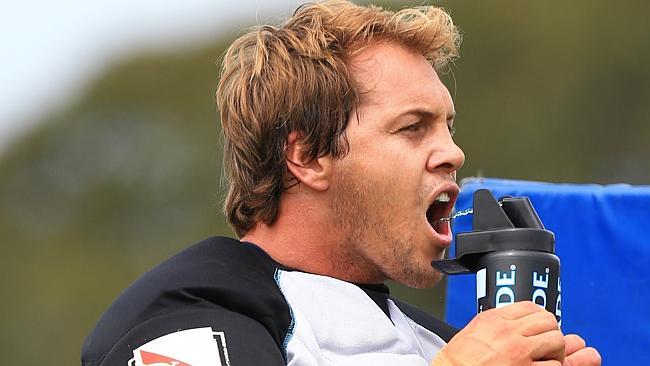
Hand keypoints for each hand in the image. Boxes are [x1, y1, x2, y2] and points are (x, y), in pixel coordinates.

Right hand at [431, 301, 599, 365]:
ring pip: (556, 340)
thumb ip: (496, 322)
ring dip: (555, 350)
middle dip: (550, 332)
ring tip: (546, 357)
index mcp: (495, 319)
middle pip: (547, 320)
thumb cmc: (458, 359)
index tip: (538, 326)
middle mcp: (508, 332)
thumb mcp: (475, 329)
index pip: (530, 307)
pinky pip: (553, 364)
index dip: (539, 316)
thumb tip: (513, 320)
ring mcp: (518, 351)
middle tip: (545, 343)